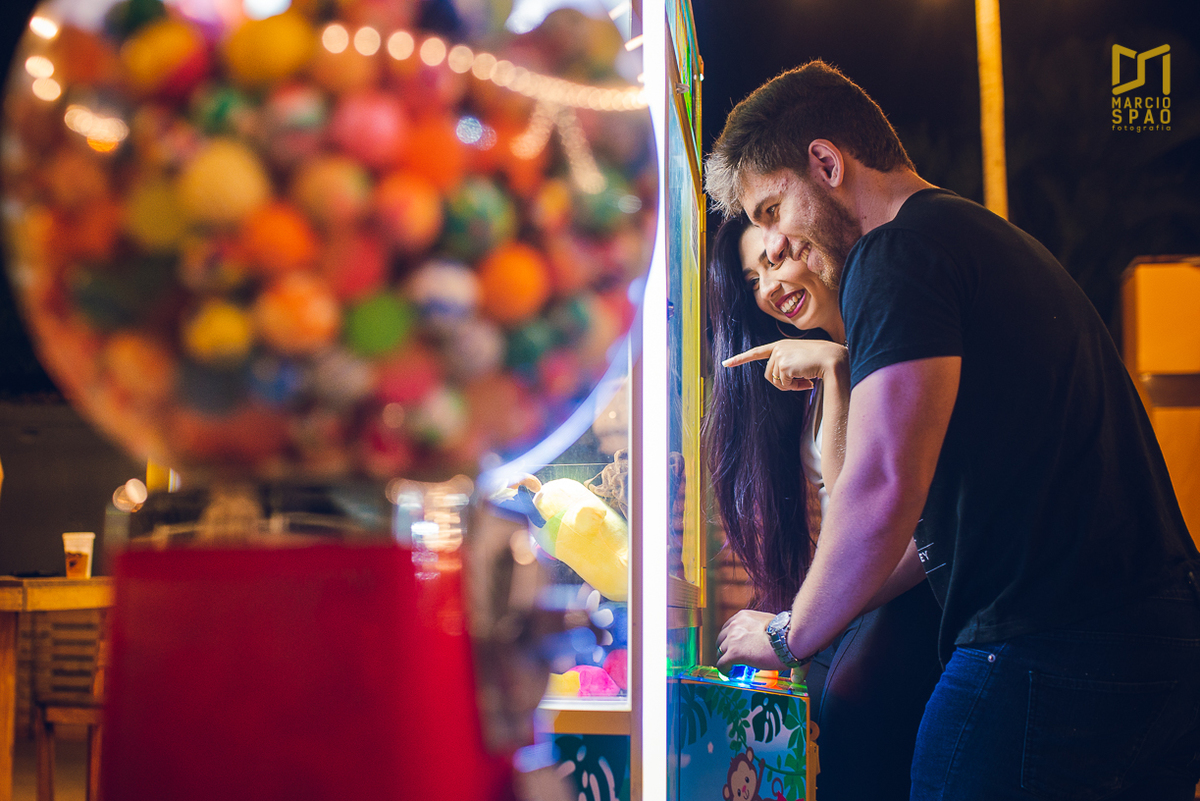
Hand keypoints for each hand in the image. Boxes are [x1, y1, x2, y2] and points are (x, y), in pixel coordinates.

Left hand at [715, 609, 783, 672]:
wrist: (787, 640)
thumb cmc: (785, 633)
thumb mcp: (769, 623)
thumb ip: (761, 628)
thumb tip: (767, 639)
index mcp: (743, 616)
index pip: (729, 627)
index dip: (731, 639)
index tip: (736, 646)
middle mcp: (735, 625)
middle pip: (722, 639)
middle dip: (727, 648)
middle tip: (735, 657)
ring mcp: (733, 639)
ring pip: (721, 652)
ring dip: (727, 659)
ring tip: (734, 667)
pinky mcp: (734, 653)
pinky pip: (722, 664)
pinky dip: (725, 670)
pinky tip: (731, 674)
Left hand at [722, 339, 847, 392]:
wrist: (833, 358)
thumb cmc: (821, 360)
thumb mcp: (801, 360)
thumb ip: (788, 367)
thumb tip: (782, 382)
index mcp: (781, 345)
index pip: (756, 352)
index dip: (740, 359)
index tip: (725, 364)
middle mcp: (778, 348)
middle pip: (769, 375)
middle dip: (784, 383)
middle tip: (801, 381)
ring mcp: (779, 356)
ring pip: (775, 381)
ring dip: (790, 386)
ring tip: (805, 379)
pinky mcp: (783, 365)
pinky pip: (784, 385)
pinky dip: (795, 387)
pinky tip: (807, 380)